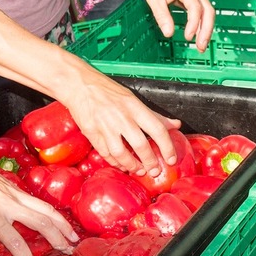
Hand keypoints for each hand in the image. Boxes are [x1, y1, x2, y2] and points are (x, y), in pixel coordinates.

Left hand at [0, 136, 77, 255]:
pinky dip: (52, 212)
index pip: (15, 240)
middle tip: (67, 250)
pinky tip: (57, 220)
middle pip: (41, 222)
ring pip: (46, 209)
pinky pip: (39, 202)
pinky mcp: (16, 187)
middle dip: (57, 237)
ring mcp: (14, 194)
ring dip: (62, 223)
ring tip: (72, 236)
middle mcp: (8, 204)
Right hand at [58, 67, 181, 173]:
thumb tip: (176, 125)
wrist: (79, 85)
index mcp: (135, 107)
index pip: (158, 129)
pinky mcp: (91, 133)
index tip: (171, 159)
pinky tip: (122, 166)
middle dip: (150, 162)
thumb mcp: (134, 99)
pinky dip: (116, 163)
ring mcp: (105, 126)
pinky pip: (106, 153)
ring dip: (132, 166)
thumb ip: (155, 115)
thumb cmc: (108, 91)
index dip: (167, 147)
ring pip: (121, 153)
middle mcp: (121, 117)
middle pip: (141, 145)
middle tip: (155, 171)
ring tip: (139, 171)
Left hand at [139, 0, 215, 51]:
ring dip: (206, 29)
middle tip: (200, 47)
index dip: (193, 24)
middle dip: (206, 30)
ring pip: (209, 12)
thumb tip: (169, 34)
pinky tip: (200, 35)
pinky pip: (204, 11)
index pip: (195, 8)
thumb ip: (162, 16)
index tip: (187, 37)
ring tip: (201, 45)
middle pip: (208, 11)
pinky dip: (203, 24)